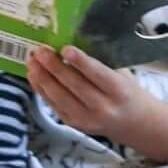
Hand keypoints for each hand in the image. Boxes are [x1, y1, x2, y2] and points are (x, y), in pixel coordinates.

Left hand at [25, 44, 150, 144]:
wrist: (135, 124)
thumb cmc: (128, 92)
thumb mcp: (123, 74)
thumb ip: (101, 62)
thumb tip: (72, 42)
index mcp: (118, 90)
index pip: (97, 74)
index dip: (80, 62)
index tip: (65, 48)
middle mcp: (102, 107)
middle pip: (74, 85)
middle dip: (54, 66)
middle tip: (40, 50)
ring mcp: (86, 118)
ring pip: (59, 96)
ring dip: (43, 77)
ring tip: (32, 61)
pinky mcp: (74, 124)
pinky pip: (54, 105)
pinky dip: (41, 89)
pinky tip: (34, 75)